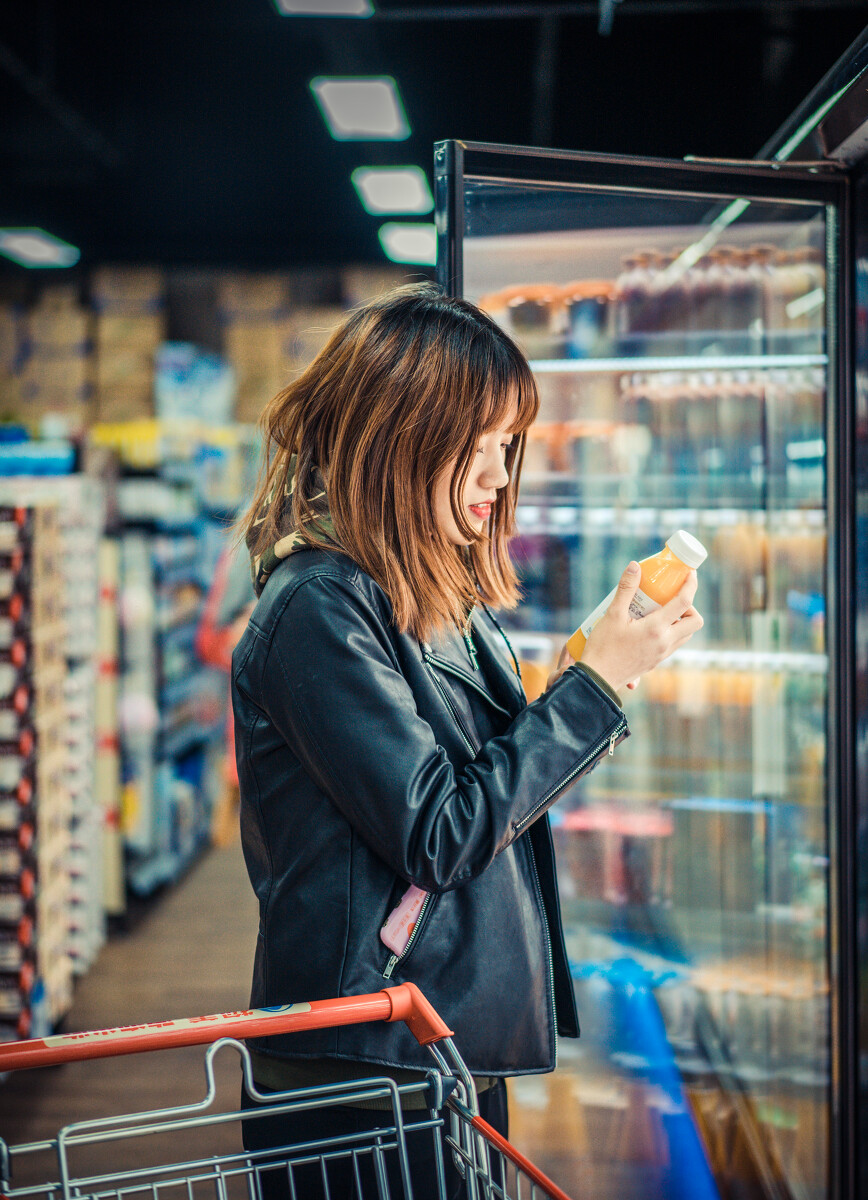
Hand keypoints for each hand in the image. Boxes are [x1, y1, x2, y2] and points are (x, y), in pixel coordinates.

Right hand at [559, 561, 702, 693]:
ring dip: (681, 621)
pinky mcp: (656, 662)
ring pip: (686, 635)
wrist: (598, 679)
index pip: (684, 602)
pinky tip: (650, 627)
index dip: (690, 584)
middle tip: (671, 599)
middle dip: (690, 607)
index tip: (689, 574)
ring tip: (660, 612)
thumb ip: (626, 589)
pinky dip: (670, 632)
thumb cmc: (603, 647)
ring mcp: (662, 654)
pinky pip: (674, 644)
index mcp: (657, 628)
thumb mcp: (612, 614)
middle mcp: (665, 642)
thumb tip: (635, 566)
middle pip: (695, 622)